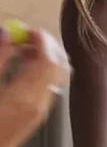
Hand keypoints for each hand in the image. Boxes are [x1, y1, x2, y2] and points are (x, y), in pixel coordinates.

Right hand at [0, 26, 70, 146]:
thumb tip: (6, 32)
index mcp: (24, 96)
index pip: (48, 60)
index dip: (42, 40)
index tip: (29, 30)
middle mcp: (39, 103)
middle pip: (60, 66)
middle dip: (48, 47)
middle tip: (29, 36)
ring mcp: (42, 111)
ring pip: (59, 76)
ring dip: (48, 58)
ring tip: (24, 50)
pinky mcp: (39, 115)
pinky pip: (52, 86)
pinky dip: (45, 72)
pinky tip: (26, 67)